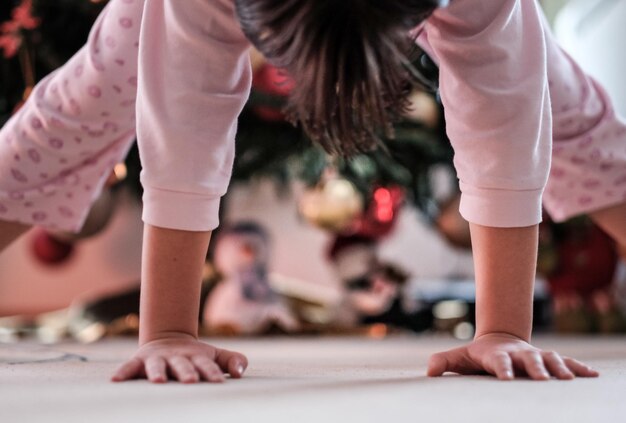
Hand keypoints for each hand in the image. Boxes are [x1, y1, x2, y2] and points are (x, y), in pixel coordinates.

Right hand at [111, 335, 247, 383]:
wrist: (169, 339)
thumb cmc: (196, 357)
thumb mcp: (215, 356)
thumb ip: (231, 361)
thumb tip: (240, 372)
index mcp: (196, 357)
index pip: (206, 365)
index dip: (213, 373)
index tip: (220, 382)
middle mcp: (177, 357)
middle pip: (182, 365)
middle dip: (187, 372)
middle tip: (191, 381)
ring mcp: (158, 359)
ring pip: (157, 365)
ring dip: (158, 372)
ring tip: (159, 381)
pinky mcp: (140, 360)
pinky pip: (130, 367)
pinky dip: (123, 372)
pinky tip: (115, 380)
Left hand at [427, 332, 599, 380]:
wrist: (498, 340)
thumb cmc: (476, 356)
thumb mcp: (459, 357)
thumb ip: (444, 362)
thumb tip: (429, 372)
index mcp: (496, 355)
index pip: (498, 361)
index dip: (502, 368)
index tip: (506, 378)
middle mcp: (519, 354)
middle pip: (529, 359)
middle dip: (536, 368)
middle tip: (543, 380)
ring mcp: (535, 355)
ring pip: (551, 359)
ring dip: (561, 368)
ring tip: (569, 380)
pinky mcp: (548, 359)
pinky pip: (567, 363)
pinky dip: (579, 368)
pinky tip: (594, 376)